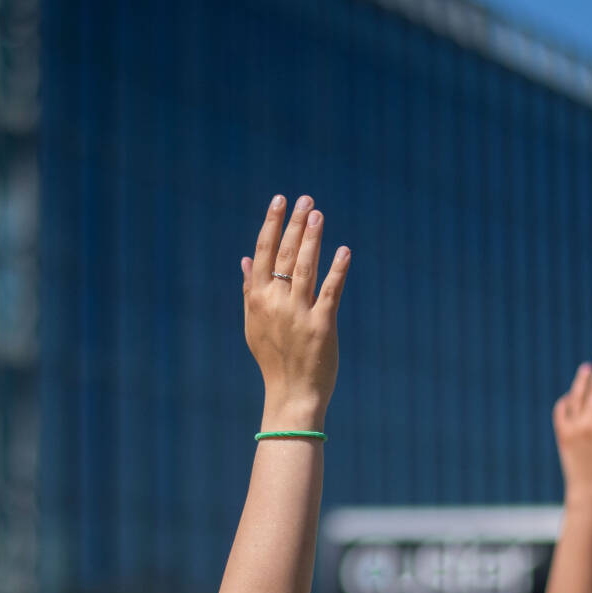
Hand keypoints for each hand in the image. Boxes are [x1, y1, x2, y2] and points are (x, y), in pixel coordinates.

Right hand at [241, 195, 349, 430]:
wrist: (291, 393)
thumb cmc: (273, 358)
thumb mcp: (254, 323)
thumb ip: (250, 289)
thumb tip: (246, 259)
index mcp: (257, 299)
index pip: (264, 253)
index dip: (272, 224)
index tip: (280, 200)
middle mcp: (275, 302)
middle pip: (285, 254)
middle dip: (295, 224)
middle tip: (305, 198)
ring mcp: (298, 313)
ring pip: (306, 267)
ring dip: (313, 238)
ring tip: (319, 214)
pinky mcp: (322, 325)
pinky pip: (330, 291)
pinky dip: (337, 269)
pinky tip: (344, 250)